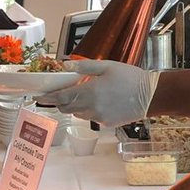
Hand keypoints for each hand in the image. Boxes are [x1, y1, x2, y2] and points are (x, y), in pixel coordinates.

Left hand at [37, 60, 159, 126]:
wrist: (151, 95)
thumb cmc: (130, 77)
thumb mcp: (106, 66)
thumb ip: (84, 67)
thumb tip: (66, 65)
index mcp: (89, 92)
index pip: (61, 98)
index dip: (48, 98)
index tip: (38, 96)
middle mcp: (91, 108)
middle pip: (66, 108)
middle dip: (60, 101)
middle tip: (59, 93)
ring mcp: (98, 118)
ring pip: (78, 114)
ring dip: (75, 106)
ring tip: (85, 94)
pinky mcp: (106, 124)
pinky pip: (91, 118)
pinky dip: (89, 110)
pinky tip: (100, 101)